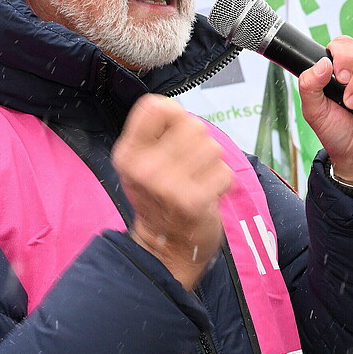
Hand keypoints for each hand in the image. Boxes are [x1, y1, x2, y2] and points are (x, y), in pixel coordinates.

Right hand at [113, 95, 231, 290]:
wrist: (165, 248)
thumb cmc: (158, 196)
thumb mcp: (140, 160)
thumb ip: (153, 129)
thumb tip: (172, 105)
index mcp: (128, 153)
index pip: (157, 106)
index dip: (174, 115)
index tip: (172, 136)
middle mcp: (143, 168)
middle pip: (193, 125)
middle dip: (198, 143)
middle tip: (187, 168)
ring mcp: (168, 186)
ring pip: (212, 148)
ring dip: (211, 164)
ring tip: (196, 181)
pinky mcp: (194, 201)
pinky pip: (224, 172)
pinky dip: (222, 183)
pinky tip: (206, 195)